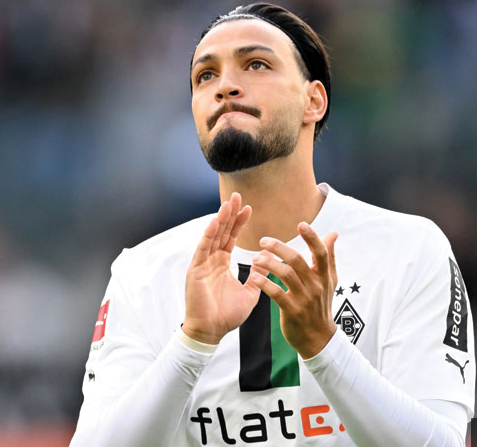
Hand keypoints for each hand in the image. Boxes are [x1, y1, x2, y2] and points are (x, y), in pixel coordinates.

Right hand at [183, 193, 267, 343]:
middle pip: (222, 232)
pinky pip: (203, 249)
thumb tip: (267, 260)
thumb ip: (257, 275)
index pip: (231, 238)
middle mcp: (212, 261)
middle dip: (229, 214)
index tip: (248, 209)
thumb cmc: (228, 315)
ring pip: (212, 236)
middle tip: (236, 196)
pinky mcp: (195, 270)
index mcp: (222, 264)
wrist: (212, 331)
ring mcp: (203, 264)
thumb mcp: (250, 292)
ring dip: (220, 219)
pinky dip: (209, 234)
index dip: (239, 223)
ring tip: (228, 203)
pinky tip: (216, 222)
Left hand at [250, 223, 338, 358]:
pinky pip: (277, 294)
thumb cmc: (321, 304)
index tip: (301, 225)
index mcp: (324, 275)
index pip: (321, 253)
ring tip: (255, 258)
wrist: (319, 339)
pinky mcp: (292, 311)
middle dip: (279, 248)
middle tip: (263, 240)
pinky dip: (265, 284)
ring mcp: (304, 299)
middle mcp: (316, 285)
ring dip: (268, 263)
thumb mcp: (329, 280)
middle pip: (297, 260)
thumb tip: (333, 233)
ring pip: (286, 274)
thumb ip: (328, 256)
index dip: (312, 238)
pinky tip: (255, 278)